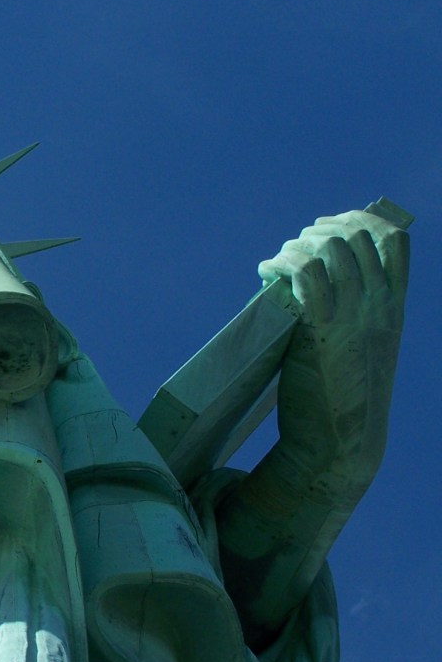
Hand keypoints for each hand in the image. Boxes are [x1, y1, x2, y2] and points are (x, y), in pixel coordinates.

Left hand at [258, 210, 408, 502]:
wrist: (340, 441)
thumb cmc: (341, 397)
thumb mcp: (362, 349)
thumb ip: (353, 316)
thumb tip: (317, 284)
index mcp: (393, 308)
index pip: (394, 241)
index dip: (361, 220)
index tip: (331, 225)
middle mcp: (378, 305)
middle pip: (355, 236)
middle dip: (318, 231)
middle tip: (294, 246)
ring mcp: (353, 316)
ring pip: (329, 249)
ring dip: (296, 246)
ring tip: (278, 261)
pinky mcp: (322, 329)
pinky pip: (305, 274)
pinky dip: (281, 263)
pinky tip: (265, 272)